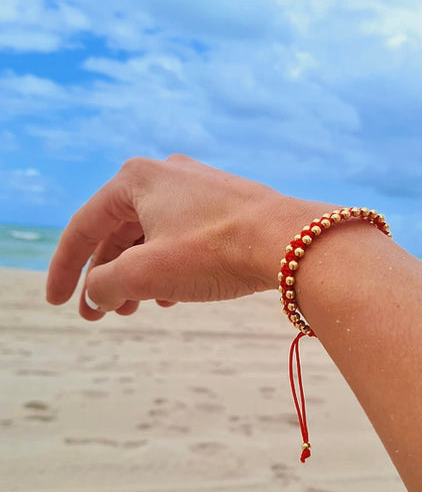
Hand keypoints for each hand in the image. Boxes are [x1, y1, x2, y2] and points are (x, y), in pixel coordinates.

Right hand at [46, 155, 325, 319]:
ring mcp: (200, 189)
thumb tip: (96, 294)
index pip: (85, 227)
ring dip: (139, 275)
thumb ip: (106, 285)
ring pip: (154, 238)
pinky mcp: (226, 207)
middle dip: (107, 277)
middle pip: (121, 233)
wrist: (293, 242)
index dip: (65, 268)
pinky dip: (171, 267)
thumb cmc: (216, 251)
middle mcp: (166, 176)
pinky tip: (174, 295)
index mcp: (136, 179)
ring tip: (135, 309)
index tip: (58, 303)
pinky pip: (184, 239)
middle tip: (100, 315)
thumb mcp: (147, 274)